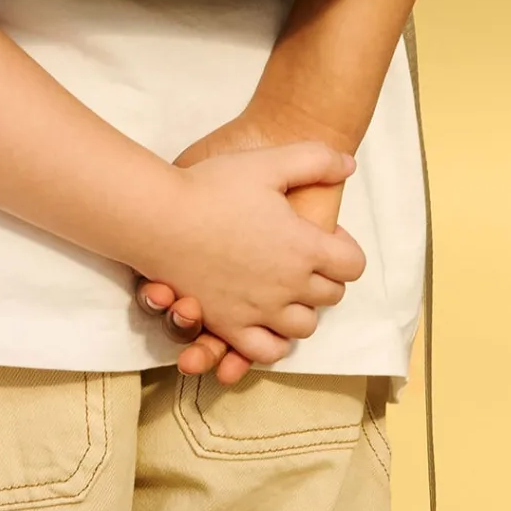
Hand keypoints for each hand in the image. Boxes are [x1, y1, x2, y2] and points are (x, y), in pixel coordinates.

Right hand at [130, 142, 364, 372]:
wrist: (158, 214)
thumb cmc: (211, 187)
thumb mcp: (267, 161)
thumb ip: (315, 159)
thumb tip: (348, 164)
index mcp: (304, 247)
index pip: (352, 264)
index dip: (344, 248)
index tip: (324, 236)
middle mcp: (289, 285)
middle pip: (331, 295)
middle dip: (324, 276)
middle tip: (300, 255)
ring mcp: (259, 310)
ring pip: (304, 326)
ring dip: (301, 308)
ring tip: (283, 287)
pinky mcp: (230, 325)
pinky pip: (267, 350)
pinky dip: (273, 341)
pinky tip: (264, 320)